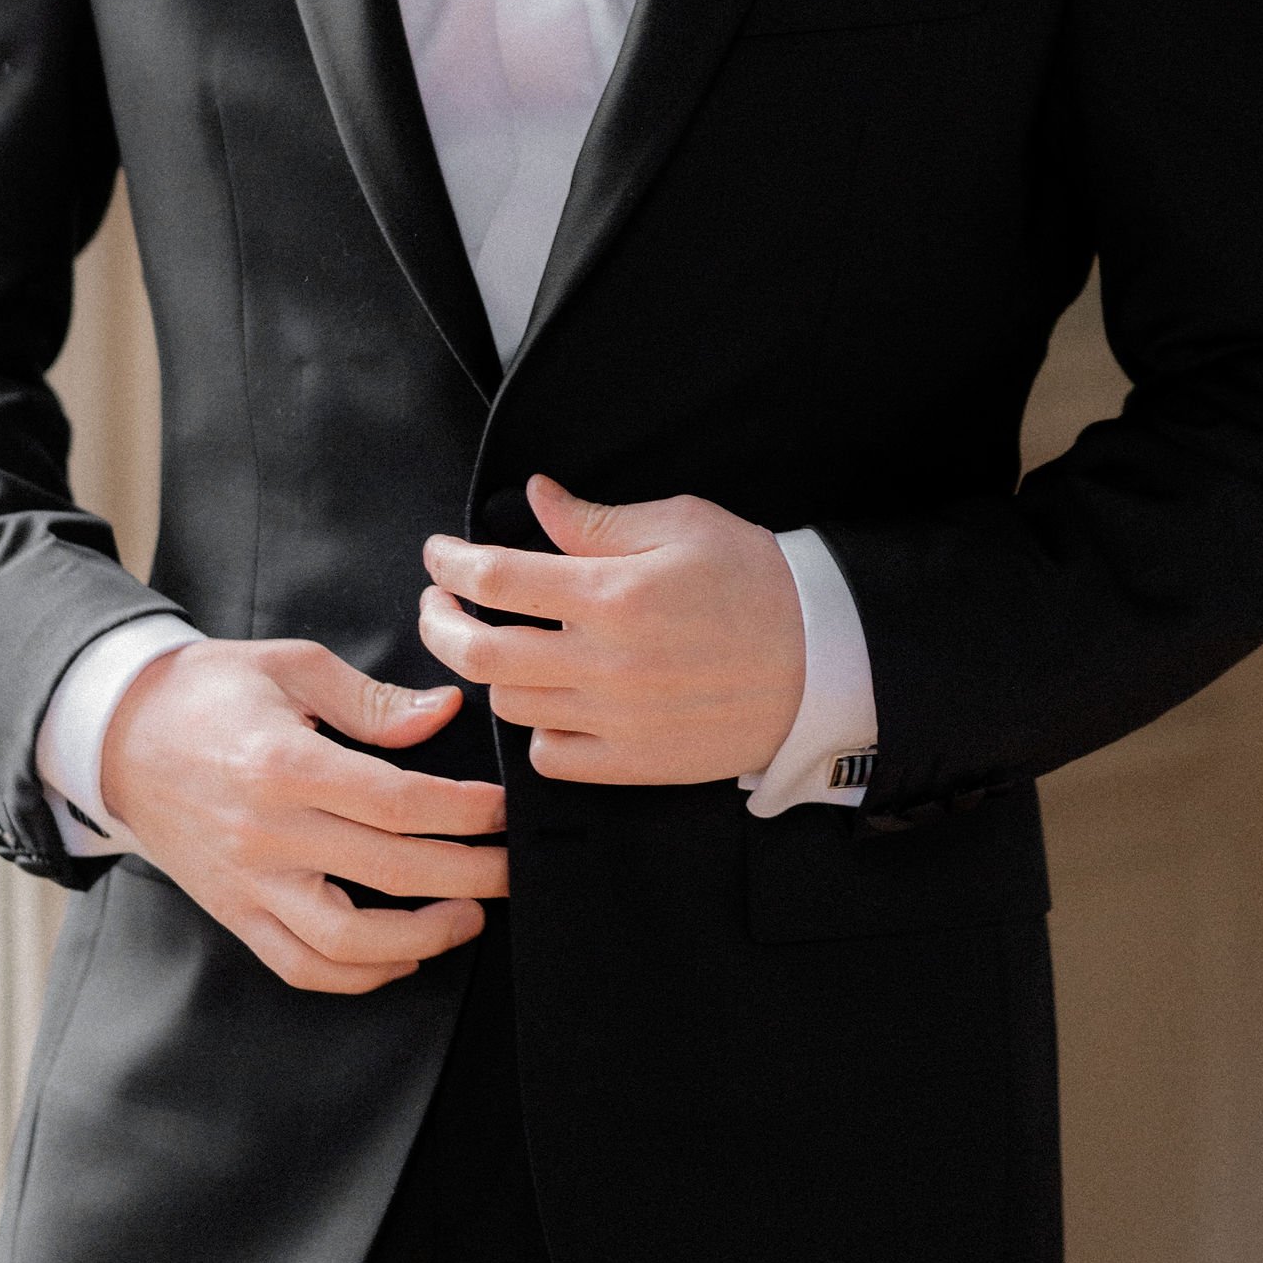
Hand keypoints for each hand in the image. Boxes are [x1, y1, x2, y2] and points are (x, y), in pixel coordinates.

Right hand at [97, 637, 506, 993]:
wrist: (116, 737)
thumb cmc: (207, 692)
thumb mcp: (291, 667)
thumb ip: (372, 701)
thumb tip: (444, 714)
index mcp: (285, 764)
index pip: (399, 802)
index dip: (466, 811)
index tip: (506, 810)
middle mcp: (267, 834)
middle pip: (391, 871)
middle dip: (471, 874)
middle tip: (514, 869)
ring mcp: (248, 883)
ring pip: (347, 941)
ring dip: (422, 938)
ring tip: (470, 916)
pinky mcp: (234, 913)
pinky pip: (301, 966)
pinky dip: (359, 974)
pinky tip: (404, 954)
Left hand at [415, 475, 804, 785]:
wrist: (823, 659)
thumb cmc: (754, 580)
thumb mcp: (681, 524)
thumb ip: (597, 519)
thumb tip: (534, 498)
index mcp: (613, 594)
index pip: (496, 578)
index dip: (451, 562)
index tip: (439, 555)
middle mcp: (605, 663)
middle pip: (479, 652)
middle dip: (439, 622)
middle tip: (440, 603)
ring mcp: (616, 721)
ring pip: (510, 704)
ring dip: (492, 672)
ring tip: (501, 645)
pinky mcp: (634, 764)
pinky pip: (550, 757)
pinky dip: (537, 730)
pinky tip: (551, 701)